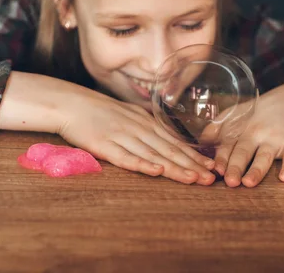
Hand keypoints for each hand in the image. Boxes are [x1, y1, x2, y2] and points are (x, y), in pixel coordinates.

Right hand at [59, 87, 216, 184]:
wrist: (71, 104)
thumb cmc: (100, 111)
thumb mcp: (130, 113)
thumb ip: (148, 124)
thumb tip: (168, 134)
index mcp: (146, 122)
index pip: (175, 141)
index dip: (194, 155)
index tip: (212, 167)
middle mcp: (139, 128)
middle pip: (169, 149)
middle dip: (191, 165)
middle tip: (210, 179)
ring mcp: (122, 136)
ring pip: (153, 154)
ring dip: (174, 167)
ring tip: (192, 179)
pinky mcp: (105, 145)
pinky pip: (126, 157)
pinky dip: (142, 164)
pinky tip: (156, 171)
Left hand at [208, 76, 283, 187]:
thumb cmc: (259, 114)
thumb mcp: (237, 115)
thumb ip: (217, 128)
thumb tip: (199, 142)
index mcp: (240, 130)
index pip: (228, 145)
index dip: (221, 158)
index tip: (215, 170)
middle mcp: (256, 134)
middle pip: (243, 152)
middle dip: (235, 167)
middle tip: (229, 182)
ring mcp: (275, 139)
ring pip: (264, 157)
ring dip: (257, 170)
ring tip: (249, 183)